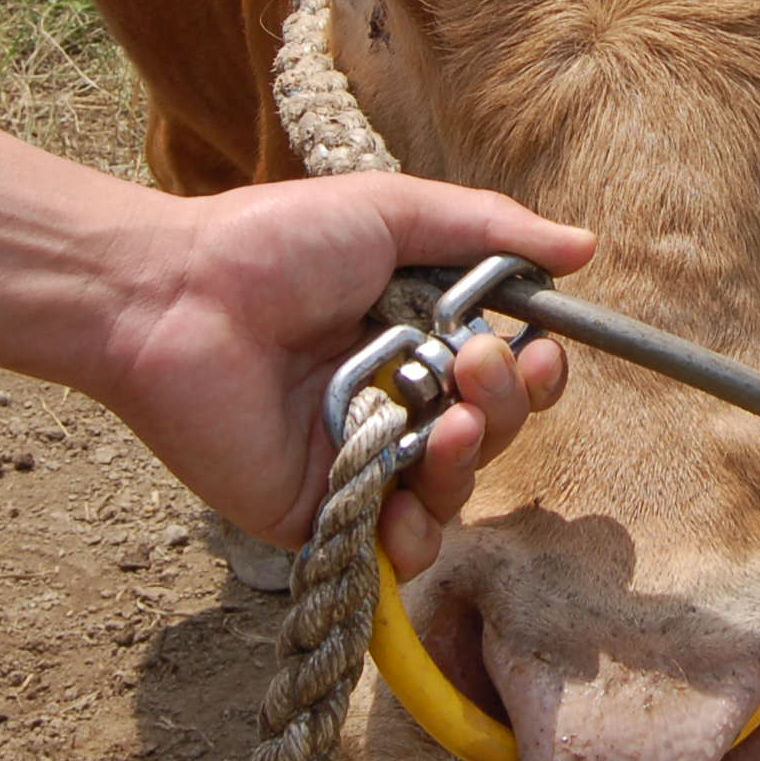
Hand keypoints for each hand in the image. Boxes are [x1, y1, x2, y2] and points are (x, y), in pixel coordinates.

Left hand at [87, 172, 587, 575]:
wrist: (174, 295)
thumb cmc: (274, 243)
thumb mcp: (393, 213)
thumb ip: (491, 230)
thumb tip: (586, 247)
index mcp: (416, 338)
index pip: (503, 376)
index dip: (536, 375)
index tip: (542, 350)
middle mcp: (393, 402)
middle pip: (490, 435)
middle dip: (504, 407)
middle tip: (469, 367)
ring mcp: (356, 461)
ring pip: (450, 492)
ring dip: (467, 464)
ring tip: (444, 426)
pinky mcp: (316, 512)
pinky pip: (388, 547)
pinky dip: (412, 535)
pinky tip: (404, 499)